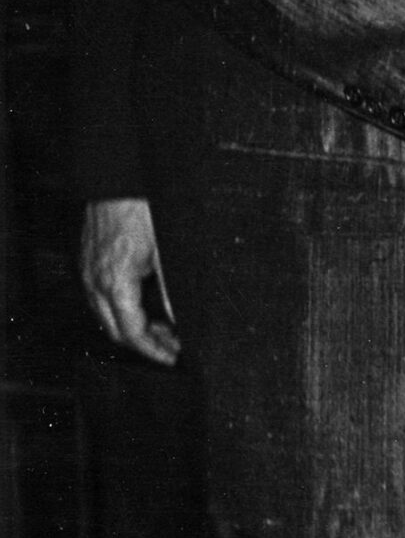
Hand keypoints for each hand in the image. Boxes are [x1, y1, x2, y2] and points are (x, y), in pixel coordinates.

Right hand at [81, 197, 179, 363]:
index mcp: (115, 282)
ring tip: (165, 327)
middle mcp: (95, 283)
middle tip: (173, 345)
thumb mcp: (167, 251)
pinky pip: (102, 299)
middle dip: (145, 343)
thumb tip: (181, 317)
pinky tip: (145, 305)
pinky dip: (123, 310)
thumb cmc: (143, 209)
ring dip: (134, 327)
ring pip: (107, 317)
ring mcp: (88, 274)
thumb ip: (171, 288)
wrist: (118, 181)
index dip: (154, 350)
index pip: (132, 333)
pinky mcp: (89, 265)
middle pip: (116, 331)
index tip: (173, 356)